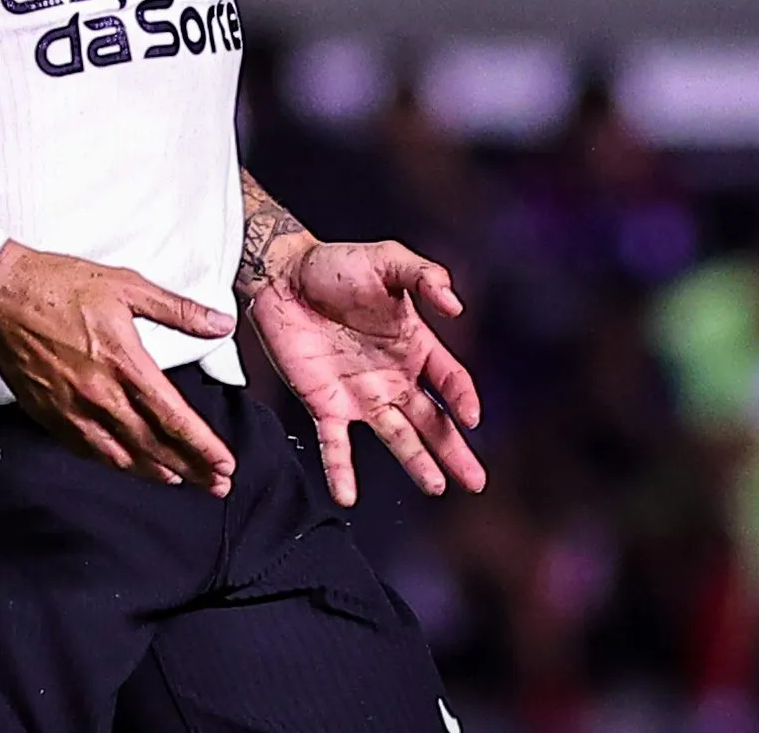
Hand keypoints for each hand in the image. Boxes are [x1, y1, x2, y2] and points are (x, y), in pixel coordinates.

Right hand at [0, 242, 240, 496]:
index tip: (226, 464)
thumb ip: (177, 309)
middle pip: (153, 445)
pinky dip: (112, 461)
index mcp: (124, 362)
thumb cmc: (59, 283)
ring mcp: (71, 408)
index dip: (203, 446)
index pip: (173, 418)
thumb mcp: (126, 284)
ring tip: (177, 479)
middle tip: (216, 485)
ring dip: (153, 471)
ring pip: (120, 455)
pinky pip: (86, 448)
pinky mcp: (48, 412)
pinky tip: (125, 463)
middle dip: (190, 469)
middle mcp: (99, 393)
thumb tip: (220, 323)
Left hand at [245, 239, 485, 505]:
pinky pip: (334, 444)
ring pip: (395, 437)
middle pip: (432, 421)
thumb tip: (455, 304)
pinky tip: (347, 497)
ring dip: (415, 463)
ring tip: (436, 488)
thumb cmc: (337, 264)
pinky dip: (340, 471)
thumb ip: (426, 276)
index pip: (450, 381)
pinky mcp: (322, 403)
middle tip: (477, 482)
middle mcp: (392, 378)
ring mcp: (359, 394)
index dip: (463, 399)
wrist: (282, 273)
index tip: (472, 418)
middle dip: (455, 450)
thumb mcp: (388, 260)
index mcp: (414, 347)